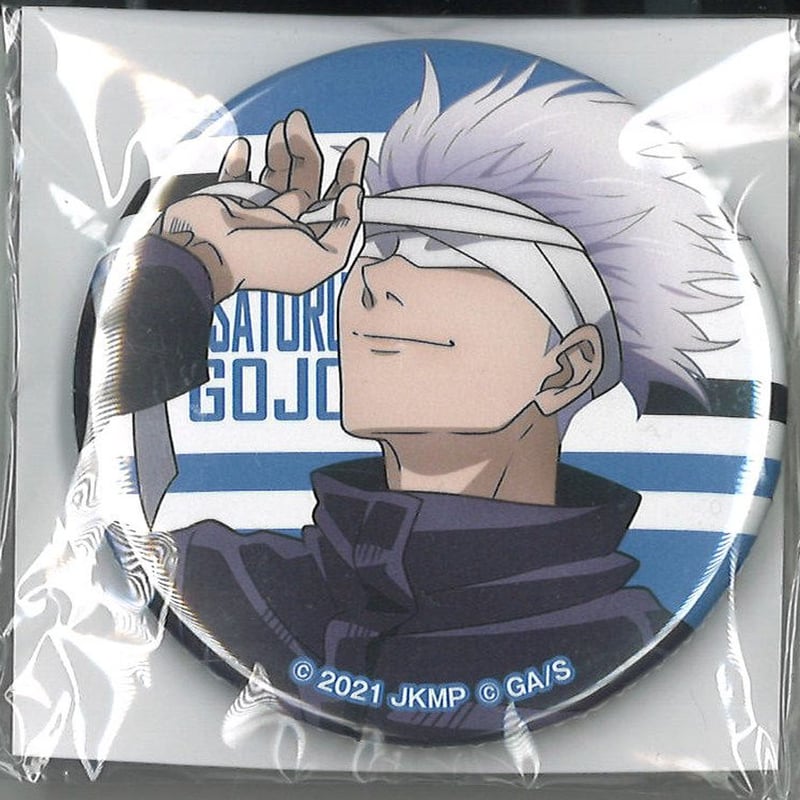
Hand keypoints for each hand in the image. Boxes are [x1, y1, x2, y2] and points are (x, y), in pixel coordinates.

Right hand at [157, 110, 367, 301]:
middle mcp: (286, 226)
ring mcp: (256, 213)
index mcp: (310, 241)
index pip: (337, 203)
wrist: (205, 253)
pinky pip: (236, 176)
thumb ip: (346, 228)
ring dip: (280, 148)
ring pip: (275, 174)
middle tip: (299, 122)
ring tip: (282, 126)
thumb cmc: (264, 258)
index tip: (357, 145)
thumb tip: (352, 195)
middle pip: (306, 182)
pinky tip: (244, 148)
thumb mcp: (322, 257)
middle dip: (307, 151)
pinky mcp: (228, 201)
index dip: (349, 175)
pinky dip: (240, 160)